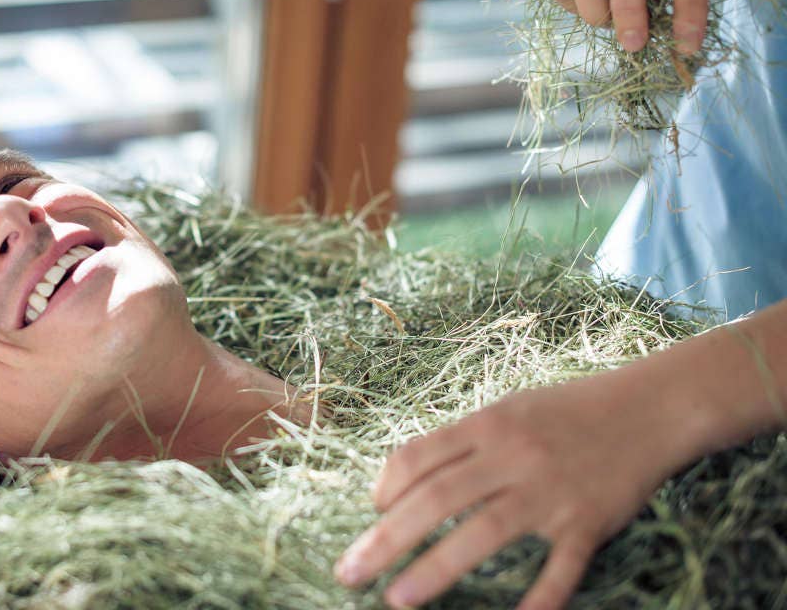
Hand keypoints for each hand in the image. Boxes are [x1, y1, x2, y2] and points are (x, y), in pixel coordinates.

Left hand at [334, 367, 682, 607]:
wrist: (650, 408)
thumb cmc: (567, 410)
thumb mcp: (508, 410)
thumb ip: (461, 443)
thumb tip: (403, 482)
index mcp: (487, 424)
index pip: (418, 456)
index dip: (385, 489)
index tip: (369, 515)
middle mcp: (513, 455)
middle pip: (437, 499)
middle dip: (386, 539)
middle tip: (349, 572)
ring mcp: (551, 491)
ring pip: (484, 532)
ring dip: (436, 568)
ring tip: (397, 598)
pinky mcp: (589, 522)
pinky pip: (559, 569)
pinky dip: (537, 600)